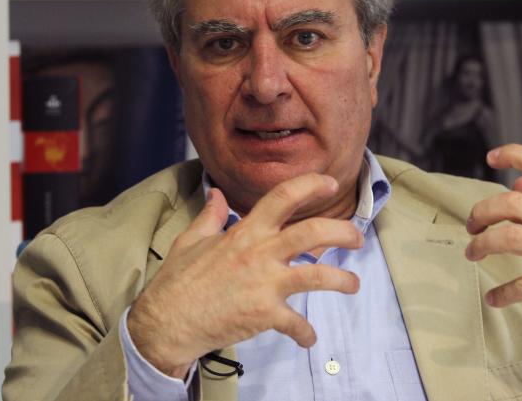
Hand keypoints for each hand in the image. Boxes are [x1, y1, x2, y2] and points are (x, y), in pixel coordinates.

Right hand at [127, 173, 362, 377]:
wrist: (164, 323)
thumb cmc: (177, 282)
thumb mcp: (190, 240)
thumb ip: (210, 216)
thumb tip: (215, 194)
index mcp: (245, 232)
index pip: (282, 197)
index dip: (310, 185)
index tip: (329, 183)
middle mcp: (259, 253)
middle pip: (312, 232)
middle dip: (343, 232)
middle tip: (357, 238)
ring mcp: (264, 284)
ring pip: (317, 275)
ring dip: (342, 280)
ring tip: (353, 284)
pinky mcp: (263, 314)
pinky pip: (296, 323)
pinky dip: (306, 333)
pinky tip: (309, 338)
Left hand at [464, 144, 521, 347]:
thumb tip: (519, 181)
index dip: (516, 153)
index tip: (492, 157)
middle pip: (516, 202)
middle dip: (484, 211)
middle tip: (472, 225)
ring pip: (513, 237)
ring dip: (483, 244)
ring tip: (472, 253)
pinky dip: (503, 293)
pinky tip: (493, 298)